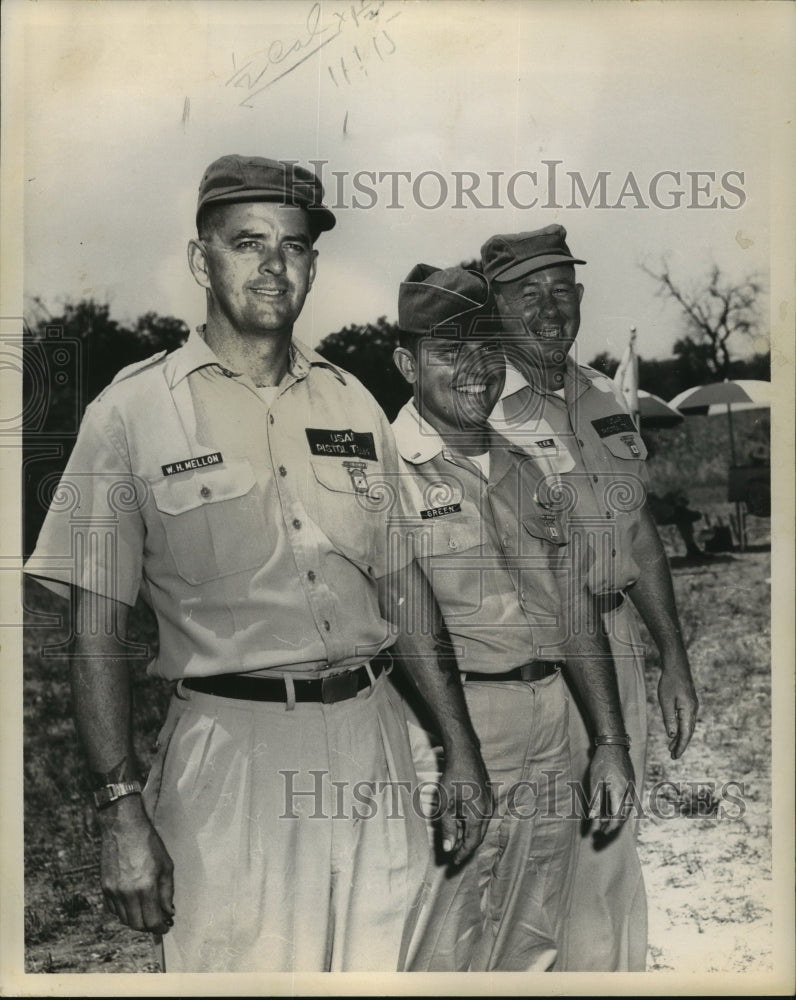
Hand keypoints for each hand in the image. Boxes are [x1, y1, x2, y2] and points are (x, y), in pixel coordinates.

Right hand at [97, 794, 174, 934]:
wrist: (123, 827)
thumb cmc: (148, 843)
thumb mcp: (166, 865)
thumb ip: (167, 892)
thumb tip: (168, 912)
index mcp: (146, 887)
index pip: (152, 921)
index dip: (160, 927)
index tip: (166, 926)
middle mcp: (127, 893)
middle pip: (136, 925)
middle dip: (149, 927)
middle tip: (157, 921)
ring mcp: (113, 892)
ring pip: (124, 919)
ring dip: (136, 919)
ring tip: (146, 910)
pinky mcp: (104, 888)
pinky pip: (113, 909)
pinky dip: (123, 911)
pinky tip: (132, 902)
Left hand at [437, 748, 492, 865]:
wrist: (466, 753)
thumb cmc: (453, 776)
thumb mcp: (446, 802)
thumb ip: (447, 827)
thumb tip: (449, 848)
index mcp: (478, 815)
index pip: (472, 842)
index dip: (462, 854)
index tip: (453, 862)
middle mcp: (488, 811)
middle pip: (479, 836)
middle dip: (466, 847)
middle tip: (454, 855)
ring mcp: (490, 803)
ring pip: (481, 826)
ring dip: (469, 835)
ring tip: (456, 840)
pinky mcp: (489, 796)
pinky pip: (482, 816)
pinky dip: (473, 824)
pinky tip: (462, 822)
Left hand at [587, 745, 636, 834]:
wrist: (614, 745)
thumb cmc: (602, 762)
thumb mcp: (595, 782)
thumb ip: (595, 801)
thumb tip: (593, 819)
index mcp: (620, 793)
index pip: (617, 817)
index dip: (609, 827)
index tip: (601, 834)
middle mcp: (629, 792)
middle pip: (623, 816)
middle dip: (613, 826)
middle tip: (602, 832)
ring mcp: (632, 788)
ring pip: (627, 810)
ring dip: (618, 818)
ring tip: (606, 823)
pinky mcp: (632, 784)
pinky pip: (629, 802)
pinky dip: (621, 809)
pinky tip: (614, 810)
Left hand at [658, 652, 698, 758]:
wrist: (677, 666)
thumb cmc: (669, 682)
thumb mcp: (666, 701)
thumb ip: (669, 719)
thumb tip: (672, 735)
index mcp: (688, 711)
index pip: (686, 733)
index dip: (681, 746)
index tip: (675, 756)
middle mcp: (693, 710)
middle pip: (688, 732)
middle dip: (681, 744)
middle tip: (673, 756)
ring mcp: (692, 706)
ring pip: (688, 726)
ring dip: (681, 737)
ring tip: (672, 747)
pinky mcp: (689, 703)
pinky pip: (686, 719)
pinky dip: (681, 728)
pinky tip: (675, 731)